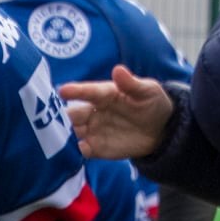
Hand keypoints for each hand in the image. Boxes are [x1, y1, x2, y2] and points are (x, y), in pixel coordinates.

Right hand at [59, 65, 174, 159]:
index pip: (87, 92)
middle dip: (64, 117)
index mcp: (104, 94)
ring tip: (60, 137)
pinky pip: (82, 150)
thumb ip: (132, 83)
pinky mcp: (97, 147)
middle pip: (73, 114)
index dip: (76, 91)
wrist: (161, 130)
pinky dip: (78, 150)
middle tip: (58, 120)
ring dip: (66, 135)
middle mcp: (94, 112)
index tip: (63, 91)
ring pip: (73, 132)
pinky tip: (81, 150)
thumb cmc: (152, 104)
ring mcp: (94, 130)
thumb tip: (118, 70)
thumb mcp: (148, 91)